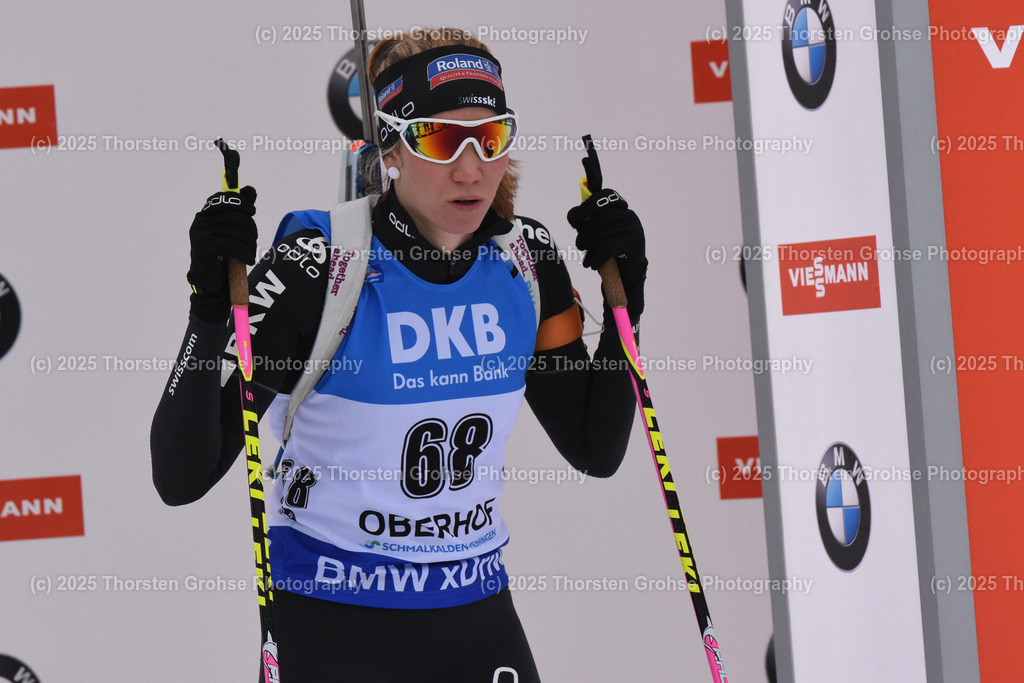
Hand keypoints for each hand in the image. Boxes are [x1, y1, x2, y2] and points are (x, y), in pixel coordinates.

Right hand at [186, 185, 257, 322]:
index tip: (251, 211)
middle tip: (253, 242)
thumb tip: (250, 190)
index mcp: (206, 215)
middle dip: (251, 229)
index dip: (241, 203)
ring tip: (251, 254)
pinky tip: (248, 260)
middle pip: (236, 216)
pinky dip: (245, 253)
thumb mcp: (232, 231)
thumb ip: (239, 211)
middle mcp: (201, 221)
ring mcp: (201, 234)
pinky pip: (232, 244)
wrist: (211, 282)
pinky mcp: (205, 248)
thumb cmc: (223, 256)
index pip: (225, 199)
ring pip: (237, 231)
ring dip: (250, 244)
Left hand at [566, 188, 644, 271]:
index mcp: (619, 208)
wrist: (630, 269)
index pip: (605, 196)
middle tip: (579, 245)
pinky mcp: (634, 243)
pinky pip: (609, 247)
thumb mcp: (599, 233)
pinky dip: (597, 257)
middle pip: (600, 216)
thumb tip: (573, 216)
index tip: (574, 218)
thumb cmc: (611, 249)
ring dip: (590, 249)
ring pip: (603, 234)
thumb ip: (588, 222)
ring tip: (586, 261)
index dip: (587, 204)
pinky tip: (593, 265)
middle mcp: (628, 215)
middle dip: (584, 232)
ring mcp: (632, 228)